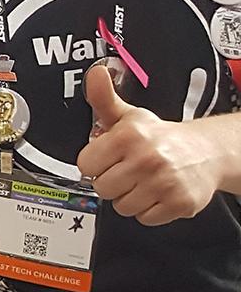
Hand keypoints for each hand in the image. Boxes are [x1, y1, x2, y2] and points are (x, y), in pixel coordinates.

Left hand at [78, 63, 229, 225]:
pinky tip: (157, 193)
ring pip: (122, 206)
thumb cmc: (159, 137)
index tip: (107, 159)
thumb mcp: (128, 116)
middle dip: (111, 182)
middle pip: (102, 188)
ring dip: (129, 198)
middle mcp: (147, 158)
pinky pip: (144, 218)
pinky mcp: (180, 203)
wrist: (205, 152)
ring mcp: (165, 183)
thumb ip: (103, 98)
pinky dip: (149, 210)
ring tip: (143, 181)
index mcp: (129, 135)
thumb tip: (95, 73)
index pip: (86, 165)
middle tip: (127, 171)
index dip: (95, 164)